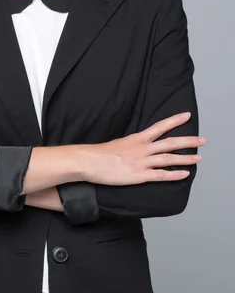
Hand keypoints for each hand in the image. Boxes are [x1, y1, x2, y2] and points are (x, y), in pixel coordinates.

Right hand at [82, 112, 205, 185]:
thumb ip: (131, 144)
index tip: (187, 116)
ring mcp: (142, 162)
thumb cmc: (101, 153)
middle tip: (202, 140)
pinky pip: (161, 175)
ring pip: (169, 158)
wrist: (90, 161)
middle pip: (170, 143)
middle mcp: (143, 148)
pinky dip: (175, 175)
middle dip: (188, 141)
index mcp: (137, 138)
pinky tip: (185, 174)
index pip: (160, 126)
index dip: (175, 120)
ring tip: (198, 157)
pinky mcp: (140, 176)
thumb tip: (139, 145)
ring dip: (186, 158)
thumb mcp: (119, 143)